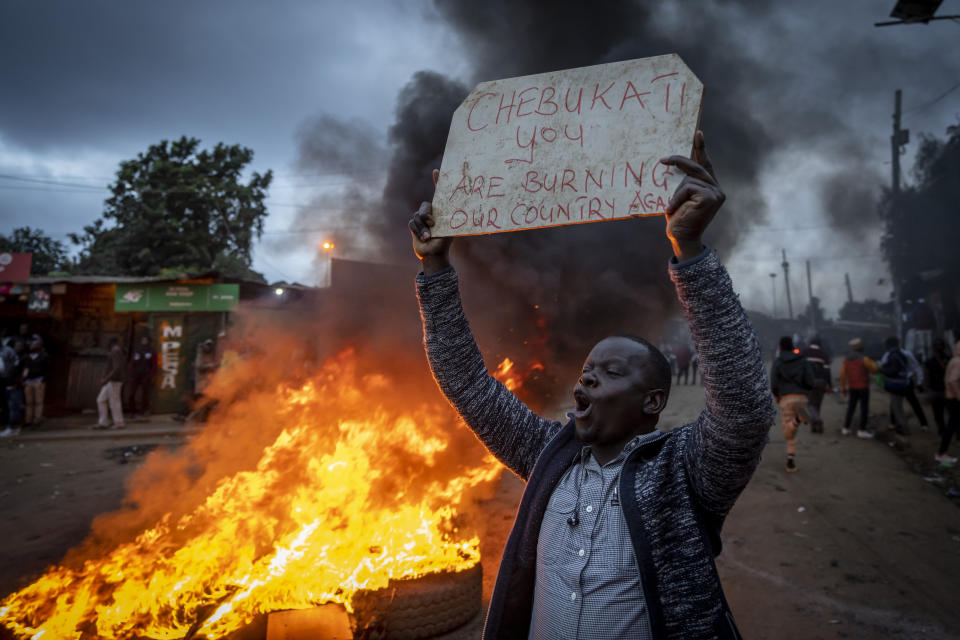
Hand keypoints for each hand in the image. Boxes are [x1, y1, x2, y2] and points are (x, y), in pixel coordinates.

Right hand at [408, 169, 452, 273]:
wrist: (434, 254)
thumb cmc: (445, 243)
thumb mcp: (450, 231)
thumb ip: (449, 222)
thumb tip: (459, 215)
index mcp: (442, 211)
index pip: (439, 193)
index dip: (437, 181)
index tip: (436, 171)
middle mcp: (432, 212)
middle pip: (425, 206)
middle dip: (427, 215)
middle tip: (433, 223)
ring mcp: (422, 218)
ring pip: (417, 216)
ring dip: (423, 228)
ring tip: (429, 237)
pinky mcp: (414, 225)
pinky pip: (412, 222)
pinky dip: (418, 231)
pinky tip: (424, 238)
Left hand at [660, 131, 724, 260]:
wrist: (682, 238)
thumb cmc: (678, 220)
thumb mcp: (679, 197)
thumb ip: (682, 183)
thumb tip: (672, 163)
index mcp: (710, 187)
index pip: (705, 164)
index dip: (701, 148)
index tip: (697, 132)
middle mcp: (716, 189)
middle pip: (696, 167)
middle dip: (679, 161)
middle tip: (663, 159)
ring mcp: (716, 193)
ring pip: (689, 179)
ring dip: (676, 193)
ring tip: (673, 208)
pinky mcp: (711, 197)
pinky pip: (687, 188)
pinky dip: (677, 198)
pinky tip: (674, 209)